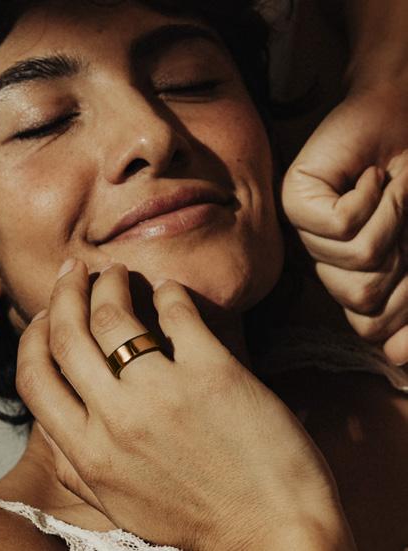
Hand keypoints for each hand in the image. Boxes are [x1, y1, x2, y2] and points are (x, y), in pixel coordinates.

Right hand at [16, 261, 354, 549]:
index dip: (33, 336)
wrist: (275, 534)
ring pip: (113, 316)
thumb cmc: (198, 521)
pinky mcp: (213, 373)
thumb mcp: (121, 504)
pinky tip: (168, 289)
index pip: (34, 379)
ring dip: (109, 283)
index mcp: (89, 454)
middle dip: (64, 292)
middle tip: (74, 270)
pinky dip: (168, 291)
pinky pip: (176, 312)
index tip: (46, 313)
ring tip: (116, 273)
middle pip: (68, 335)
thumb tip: (49, 426)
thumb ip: (77, 468)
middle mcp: (117, 420)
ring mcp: (164, 393)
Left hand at [282, 84, 407, 365]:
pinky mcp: (296, 202)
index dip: (405, 301)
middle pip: (365, 300)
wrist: (402, 118)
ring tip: (386, 190)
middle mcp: (325, 263)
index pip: (371, 324)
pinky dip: (372, 197)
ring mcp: (307, 234)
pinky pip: (340, 225)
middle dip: (403, 255)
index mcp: (352, 278)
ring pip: (355, 261)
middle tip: (400, 213)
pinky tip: (367, 177)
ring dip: (391, 219)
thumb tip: (395, 359)